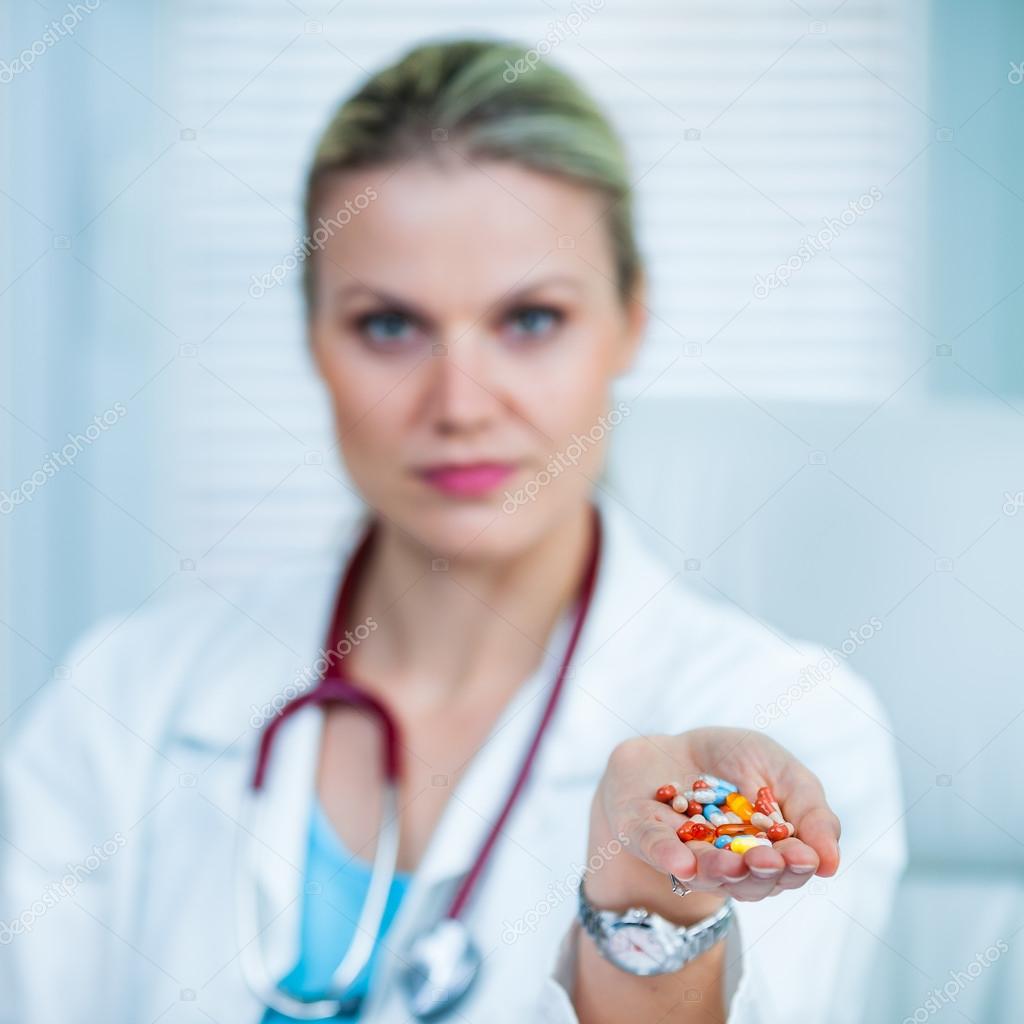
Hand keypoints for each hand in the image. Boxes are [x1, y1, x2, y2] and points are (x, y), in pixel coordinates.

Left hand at [585, 727, 840, 915]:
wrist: (673, 744)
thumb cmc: (735, 760)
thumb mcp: (782, 772)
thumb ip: (811, 812)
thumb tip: (831, 862)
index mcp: (764, 854)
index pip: (785, 870)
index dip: (794, 866)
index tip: (804, 857)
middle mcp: (725, 864)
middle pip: (747, 882)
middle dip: (760, 872)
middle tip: (770, 859)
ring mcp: (683, 852)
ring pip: (703, 872)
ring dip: (719, 870)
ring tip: (733, 863)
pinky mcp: (642, 833)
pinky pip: (654, 848)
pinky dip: (668, 855)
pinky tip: (682, 861)